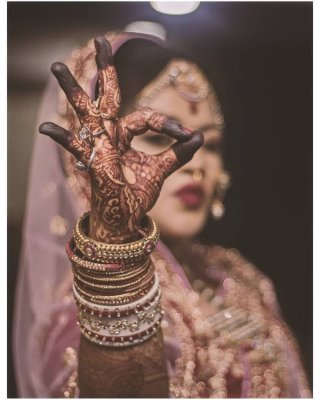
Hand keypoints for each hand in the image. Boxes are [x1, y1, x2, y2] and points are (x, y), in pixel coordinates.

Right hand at [39, 37, 203, 242]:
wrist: (125, 220)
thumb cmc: (137, 194)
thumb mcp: (160, 171)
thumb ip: (177, 153)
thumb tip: (199, 135)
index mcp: (126, 135)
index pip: (145, 117)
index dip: (165, 123)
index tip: (186, 135)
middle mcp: (111, 136)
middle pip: (108, 98)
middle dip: (106, 71)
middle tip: (100, 42)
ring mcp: (99, 147)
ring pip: (86, 113)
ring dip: (74, 92)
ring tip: (58, 67)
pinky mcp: (92, 163)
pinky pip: (75, 148)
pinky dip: (63, 138)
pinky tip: (46, 128)